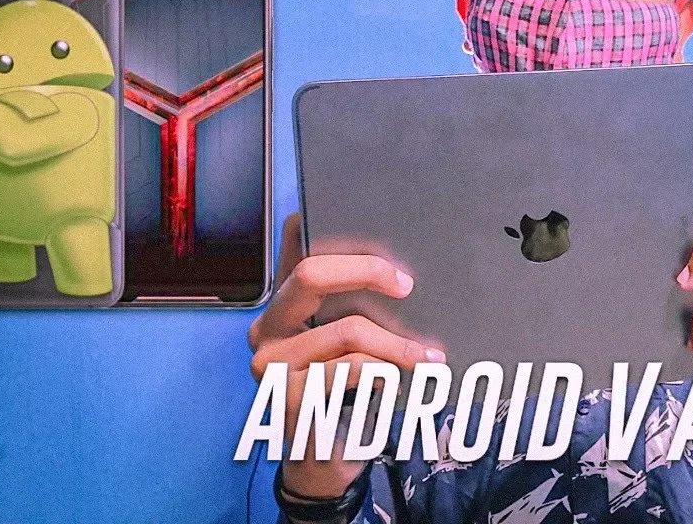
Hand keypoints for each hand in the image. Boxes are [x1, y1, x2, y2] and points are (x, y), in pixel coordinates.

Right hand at [248, 213, 443, 498]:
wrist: (322, 457)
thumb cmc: (339, 391)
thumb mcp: (345, 339)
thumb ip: (348, 298)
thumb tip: (372, 252)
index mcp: (279, 306)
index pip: (299, 251)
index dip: (333, 234)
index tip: (378, 235)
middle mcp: (264, 329)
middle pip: (312, 275)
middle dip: (368, 271)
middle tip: (408, 284)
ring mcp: (270, 364)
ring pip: (347, 330)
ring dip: (398, 344)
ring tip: (428, 357)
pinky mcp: (286, 397)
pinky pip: (350, 370)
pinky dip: (382, 373)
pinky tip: (394, 382)